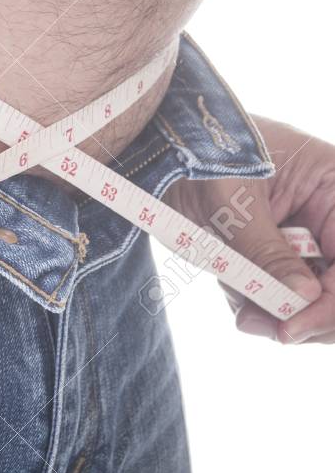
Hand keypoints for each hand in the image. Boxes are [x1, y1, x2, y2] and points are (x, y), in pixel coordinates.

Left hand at [165, 116, 334, 343]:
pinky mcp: (273, 247)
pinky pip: (277, 290)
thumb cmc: (199, 152)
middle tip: (261, 327)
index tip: (291, 328)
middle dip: (302, 312)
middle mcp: (328, 212)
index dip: (331, 303)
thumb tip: (305, 297)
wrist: (156, 144)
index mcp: (334, 187)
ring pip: (308, 295)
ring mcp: (302, 232)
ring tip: (236, 297)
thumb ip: (268, 253)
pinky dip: (255, 299)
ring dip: (272, 307)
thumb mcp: (233, 204)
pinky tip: (230, 285)